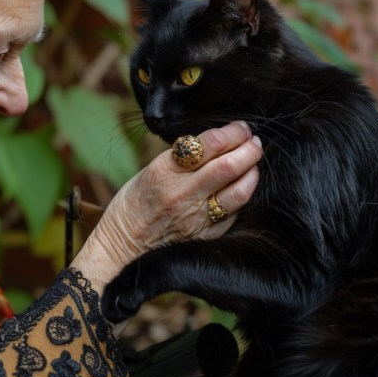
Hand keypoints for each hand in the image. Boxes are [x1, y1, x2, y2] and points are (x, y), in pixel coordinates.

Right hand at [72, 121, 261, 294]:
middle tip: (254, 141)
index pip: (208, 145)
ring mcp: (196, 217)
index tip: (241, 128)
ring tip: (254, 163)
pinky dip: (242, 196)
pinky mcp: (206, 235)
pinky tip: (242, 187)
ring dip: (252, 172)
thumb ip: (182, 159)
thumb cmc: (134, 206)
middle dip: (248, 149)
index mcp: (164, 171)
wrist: (122, 248)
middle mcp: (182, 193)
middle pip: (228, 166)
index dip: (231, 133)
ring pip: (239, 191)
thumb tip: (217, 143)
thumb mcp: (150, 172)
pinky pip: (233, 212)